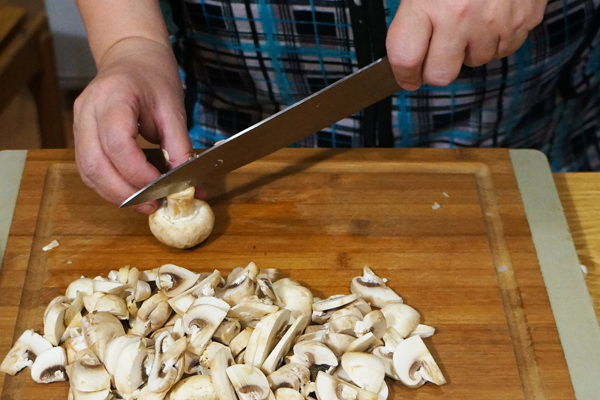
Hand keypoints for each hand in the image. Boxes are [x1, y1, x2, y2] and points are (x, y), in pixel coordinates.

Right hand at [73, 37, 193, 213]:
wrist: (131, 56)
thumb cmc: (153, 76)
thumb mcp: (173, 108)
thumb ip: (179, 146)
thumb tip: (189, 185)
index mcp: (113, 97)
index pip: (117, 144)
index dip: (137, 172)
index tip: (161, 187)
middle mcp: (87, 111)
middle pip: (94, 164)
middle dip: (124, 193)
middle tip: (153, 206)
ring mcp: (79, 123)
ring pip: (87, 171)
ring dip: (115, 194)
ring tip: (145, 204)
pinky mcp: (80, 135)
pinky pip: (89, 169)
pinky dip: (108, 185)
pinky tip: (131, 192)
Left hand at [386, 0, 547, 89]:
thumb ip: (412, 15)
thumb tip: (404, 54)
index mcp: (428, 2)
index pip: (405, 58)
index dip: (403, 75)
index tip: (406, 77)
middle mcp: (461, 16)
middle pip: (440, 75)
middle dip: (434, 71)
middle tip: (434, 57)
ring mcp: (495, 21)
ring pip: (475, 62)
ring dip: (468, 50)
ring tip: (468, 21)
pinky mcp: (523, 20)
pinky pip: (504, 49)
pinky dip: (495, 39)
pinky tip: (490, 17)